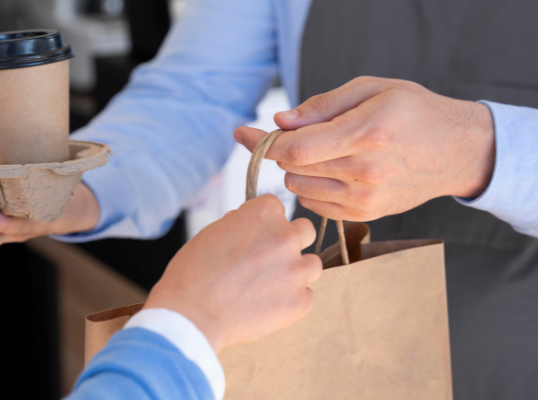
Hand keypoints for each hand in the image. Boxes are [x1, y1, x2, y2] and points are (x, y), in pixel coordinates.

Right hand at [144, 194, 321, 352]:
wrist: (192, 315)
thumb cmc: (192, 274)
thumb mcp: (211, 233)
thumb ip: (238, 225)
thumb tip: (248, 225)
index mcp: (263, 213)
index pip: (276, 207)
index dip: (264, 223)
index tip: (254, 236)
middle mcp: (286, 236)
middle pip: (305, 231)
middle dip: (290, 242)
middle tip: (268, 260)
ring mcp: (296, 270)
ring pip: (312, 265)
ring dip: (295, 272)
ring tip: (269, 286)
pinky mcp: (300, 301)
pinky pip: (306, 296)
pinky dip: (291, 301)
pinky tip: (267, 306)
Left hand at [235, 76, 494, 220]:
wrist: (457, 151)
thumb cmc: (414, 112)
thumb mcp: (372, 90)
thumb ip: (322, 106)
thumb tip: (280, 122)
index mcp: (366, 134)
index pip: (295, 148)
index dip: (263, 142)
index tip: (242, 133)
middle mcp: (365, 172)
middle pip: (293, 168)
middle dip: (278, 150)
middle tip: (279, 134)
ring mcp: (365, 199)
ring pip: (299, 188)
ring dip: (296, 169)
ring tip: (320, 150)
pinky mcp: (366, 215)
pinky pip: (314, 204)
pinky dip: (311, 186)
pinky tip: (330, 170)